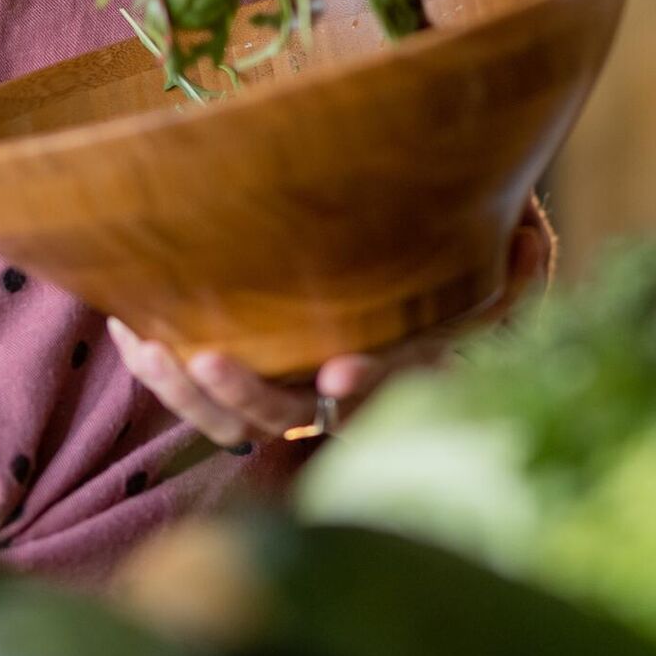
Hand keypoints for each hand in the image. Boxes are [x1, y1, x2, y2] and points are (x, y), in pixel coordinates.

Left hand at [107, 198, 554, 446]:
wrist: (394, 252)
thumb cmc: (446, 246)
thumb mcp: (492, 253)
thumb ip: (514, 254)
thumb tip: (529, 234)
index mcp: (408, 364)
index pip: (394, 386)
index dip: (371, 388)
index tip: (337, 376)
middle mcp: (343, 390)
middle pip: (291, 418)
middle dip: (248, 399)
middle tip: (210, 360)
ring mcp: (287, 390)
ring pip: (232, 421)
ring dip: (187, 394)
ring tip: (152, 345)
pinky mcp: (240, 377)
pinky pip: (192, 393)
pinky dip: (156, 364)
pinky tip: (126, 319)